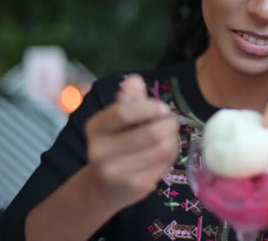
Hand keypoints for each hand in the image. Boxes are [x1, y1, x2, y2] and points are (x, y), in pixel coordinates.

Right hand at [84, 74, 178, 209]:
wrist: (103, 188)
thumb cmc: (115, 146)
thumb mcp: (116, 122)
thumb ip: (129, 100)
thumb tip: (135, 80)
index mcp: (95, 127)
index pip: (123, 112)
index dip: (149, 108)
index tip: (163, 108)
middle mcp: (99, 150)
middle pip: (148, 133)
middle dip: (168, 125)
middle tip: (172, 123)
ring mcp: (115, 171)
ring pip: (160, 150)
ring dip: (172, 140)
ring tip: (170, 136)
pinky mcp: (133, 187)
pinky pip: (162, 165)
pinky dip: (170, 156)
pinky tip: (165, 154)